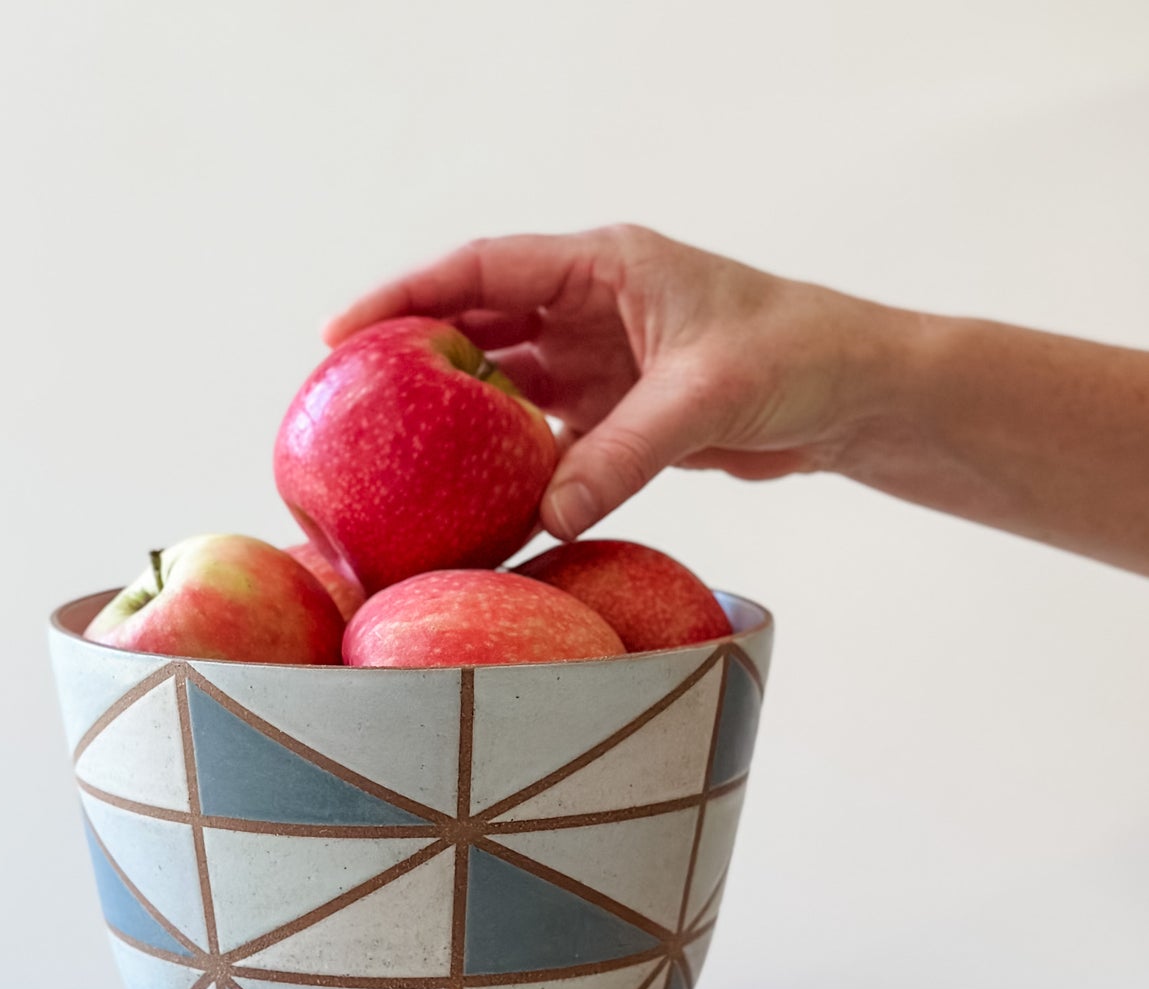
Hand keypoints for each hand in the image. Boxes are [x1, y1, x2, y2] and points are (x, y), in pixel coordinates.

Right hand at [324, 225, 893, 539]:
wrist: (854, 396)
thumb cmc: (798, 355)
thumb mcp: (704, 395)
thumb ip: (622, 455)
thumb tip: (544, 517)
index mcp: (603, 265)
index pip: (482, 270)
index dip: (406, 297)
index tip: (341, 336)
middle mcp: (589, 306)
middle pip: (478, 324)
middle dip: (414, 358)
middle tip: (348, 403)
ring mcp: (599, 362)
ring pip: (505, 385)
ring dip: (458, 418)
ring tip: (396, 455)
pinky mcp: (615, 414)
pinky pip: (544, 439)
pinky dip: (510, 465)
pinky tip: (476, 497)